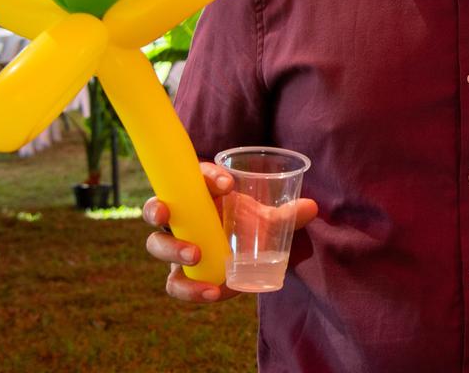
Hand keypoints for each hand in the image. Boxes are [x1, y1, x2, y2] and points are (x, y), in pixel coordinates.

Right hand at [143, 161, 318, 302]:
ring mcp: (177, 245)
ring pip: (157, 244)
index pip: (196, 176)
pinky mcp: (181, 274)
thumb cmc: (253, 227)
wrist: (250, 258)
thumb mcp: (270, 221)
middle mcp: (183, 217)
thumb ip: (287, 215)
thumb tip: (311, 208)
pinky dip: (190, 288)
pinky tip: (212, 291)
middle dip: (160, 209)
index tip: (228, 184)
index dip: (207, 176)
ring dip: (171, 248)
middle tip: (171, 214)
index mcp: (203, 194)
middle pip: (158, 207)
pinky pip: (174, 282)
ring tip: (195, 255)